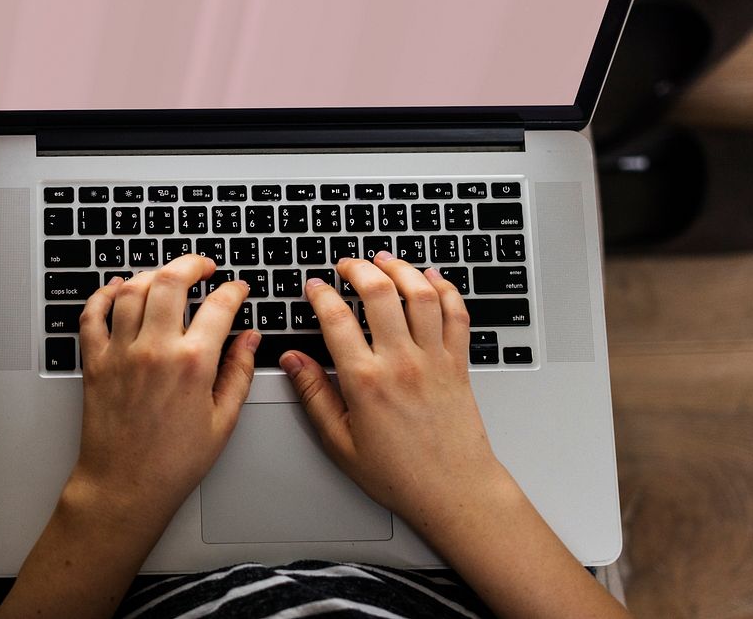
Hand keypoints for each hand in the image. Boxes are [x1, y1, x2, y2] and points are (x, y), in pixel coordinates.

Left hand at [69, 254, 259, 533]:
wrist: (124, 488)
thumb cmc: (173, 462)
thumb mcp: (223, 420)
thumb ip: (239, 372)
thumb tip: (250, 339)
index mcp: (192, 363)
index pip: (219, 305)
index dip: (234, 290)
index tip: (237, 289)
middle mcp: (154, 349)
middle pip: (171, 280)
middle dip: (192, 264)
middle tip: (202, 267)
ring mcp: (121, 352)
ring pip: (132, 289)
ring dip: (153, 275)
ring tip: (167, 278)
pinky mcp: (95, 361)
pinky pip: (92, 314)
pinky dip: (104, 294)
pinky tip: (119, 289)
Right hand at [280, 252, 506, 535]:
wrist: (454, 491)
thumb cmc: (399, 474)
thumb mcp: (340, 442)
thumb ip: (314, 395)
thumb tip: (292, 360)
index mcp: (366, 382)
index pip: (336, 319)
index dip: (321, 294)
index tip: (314, 286)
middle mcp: (401, 363)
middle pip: (379, 293)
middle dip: (358, 269)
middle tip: (347, 265)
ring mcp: (434, 359)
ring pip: (420, 294)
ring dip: (401, 268)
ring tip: (384, 260)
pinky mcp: (459, 362)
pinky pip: (456, 313)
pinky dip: (445, 288)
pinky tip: (430, 278)